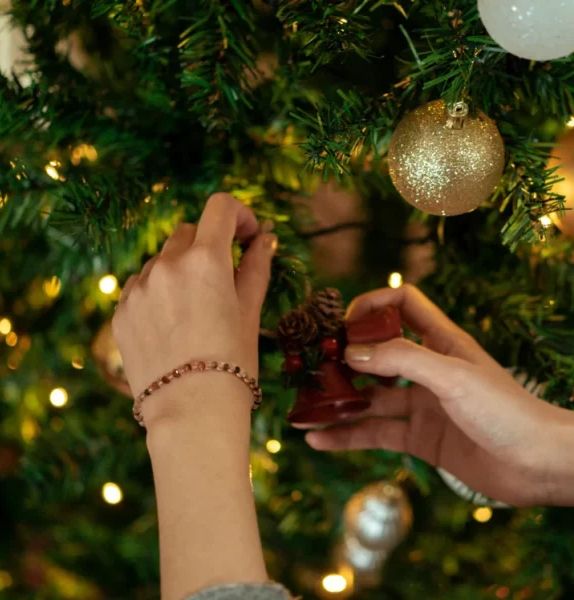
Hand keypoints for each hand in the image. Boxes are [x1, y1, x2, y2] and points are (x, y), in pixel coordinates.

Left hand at [113, 194, 276, 427]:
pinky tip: (171, 323)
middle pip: (189, 232)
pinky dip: (157, 291)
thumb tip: (266, 238)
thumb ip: (256, 267)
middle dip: (209, 245)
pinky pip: (140, 285)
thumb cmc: (233, 363)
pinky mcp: (121, 311)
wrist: (191, 412)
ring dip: (180, 268)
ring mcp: (138, 288)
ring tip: (194, 308)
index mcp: (205, 260)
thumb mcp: (249, 312)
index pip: (220, 207)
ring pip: (161, 259)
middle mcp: (166, 265)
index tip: (246, 236)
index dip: (238, 215)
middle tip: (222, 277)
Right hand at [305, 284, 573, 506]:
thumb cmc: (505, 409)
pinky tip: (319, 441)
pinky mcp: (418, 438)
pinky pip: (375, 433)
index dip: (373, 304)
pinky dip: (347, 437)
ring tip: (304, 411)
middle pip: (376, 353)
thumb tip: (351, 352)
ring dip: (338, 403)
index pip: (402, 303)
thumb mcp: (451, 375)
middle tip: (312, 369)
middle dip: (344, 359)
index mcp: (440, 341)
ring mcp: (421, 404)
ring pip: (370, 398)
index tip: (345, 324)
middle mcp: (427, 369)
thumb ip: (401, 359)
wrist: (538, 466)